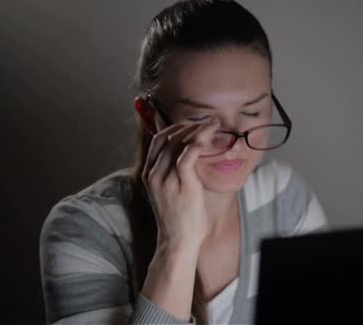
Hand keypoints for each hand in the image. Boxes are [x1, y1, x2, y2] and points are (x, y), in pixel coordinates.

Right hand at [141, 117, 220, 249]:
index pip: (158, 139)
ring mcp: (166, 180)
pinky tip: (208, 137)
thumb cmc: (179, 217)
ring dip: (197, 129)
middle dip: (188, 125)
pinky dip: (197, 143)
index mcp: (149, 173)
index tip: (193, 123)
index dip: (176, 126)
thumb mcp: (169, 190)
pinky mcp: (181, 186)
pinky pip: (187, 157)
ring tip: (213, 124)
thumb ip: (173, 171)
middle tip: (206, 121)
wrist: (178, 241)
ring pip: (178, 143)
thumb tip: (187, 153)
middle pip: (168, 137)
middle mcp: (154, 174)